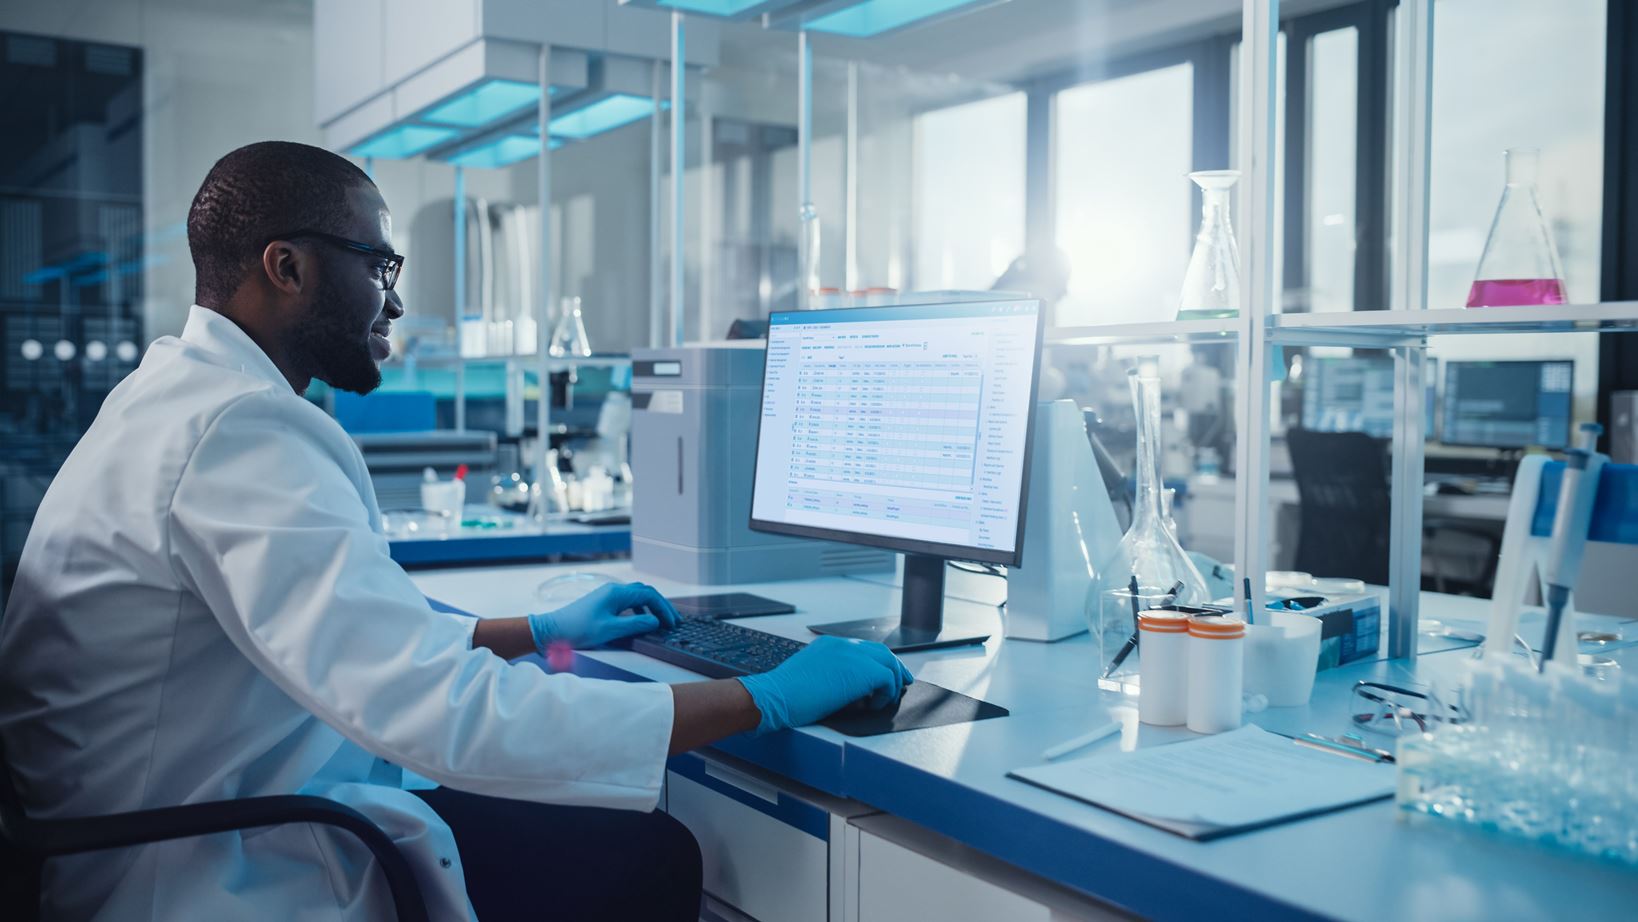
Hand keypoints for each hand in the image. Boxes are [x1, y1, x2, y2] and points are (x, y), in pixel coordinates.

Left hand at [527, 582, 680, 651]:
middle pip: (645, 593)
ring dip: (651, 607)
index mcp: (617, 593)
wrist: (551, 630)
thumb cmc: (577, 629)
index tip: (672, 622)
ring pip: (637, 596)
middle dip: (661, 606)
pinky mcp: (602, 603)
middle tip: (673, 621)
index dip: (664, 609)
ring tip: (661, 621)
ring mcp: (607, 596)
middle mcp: (613, 590)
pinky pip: (628, 602)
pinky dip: (640, 609)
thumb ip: (635, 624)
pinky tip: (641, 620)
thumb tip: (655, 621)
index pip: (649, 595)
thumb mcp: (610, 630)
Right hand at [736, 635, 912, 734]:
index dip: (878, 662)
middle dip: (895, 668)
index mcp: (830, 644)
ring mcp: (854, 655)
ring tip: (886, 700)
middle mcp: (844, 645)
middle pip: (881, 652)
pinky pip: (888, 680)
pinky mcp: (863, 672)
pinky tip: (873, 705)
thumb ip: (831, 673)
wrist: (776, 696)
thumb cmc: (786, 694)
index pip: (863, 648)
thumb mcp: (811, 674)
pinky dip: (885, 694)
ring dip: (892, 683)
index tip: (885, 674)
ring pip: (889, 663)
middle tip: (902, 683)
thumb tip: (850, 688)